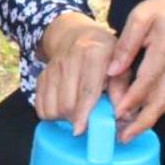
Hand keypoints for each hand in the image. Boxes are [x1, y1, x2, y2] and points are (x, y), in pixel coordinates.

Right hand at [36, 13, 119, 132]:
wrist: (76, 35)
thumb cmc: (106, 54)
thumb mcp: (122, 65)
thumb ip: (123, 89)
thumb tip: (123, 115)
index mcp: (94, 53)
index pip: (87, 89)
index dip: (84, 112)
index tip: (81, 129)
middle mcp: (69, 59)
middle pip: (66, 103)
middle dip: (75, 119)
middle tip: (88, 122)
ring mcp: (52, 67)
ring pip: (52, 106)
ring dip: (63, 118)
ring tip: (77, 114)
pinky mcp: (41, 75)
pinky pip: (40, 105)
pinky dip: (51, 114)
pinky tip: (64, 109)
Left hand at [109, 0, 164, 140]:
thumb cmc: (162, 10)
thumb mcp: (140, 16)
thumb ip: (127, 43)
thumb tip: (112, 70)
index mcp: (164, 48)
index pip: (148, 78)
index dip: (133, 97)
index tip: (116, 112)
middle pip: (159, 99)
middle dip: (141, 121)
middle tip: (122, 137)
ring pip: (162, 103)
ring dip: (145, 122)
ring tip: (125, 136)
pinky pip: (162, 98)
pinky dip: (149, 113)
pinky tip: (133, 122)